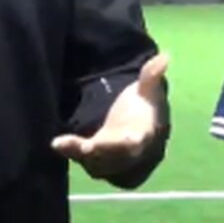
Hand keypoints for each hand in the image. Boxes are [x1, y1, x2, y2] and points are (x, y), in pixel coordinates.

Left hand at [51, 53, 168, 178]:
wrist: (142, 130)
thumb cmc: (144, 108)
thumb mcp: (148, 91)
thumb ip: (152, 76)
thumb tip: (164, 56)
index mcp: (143, 137)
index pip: (135, 144)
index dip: (125, 145)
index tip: (118, 141)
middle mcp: (129, 156)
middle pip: (112, 159)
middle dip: (96, 153)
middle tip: (79, 146)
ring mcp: (114, 164)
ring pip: (97, 165)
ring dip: (79, 154)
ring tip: (60, 143)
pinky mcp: (99, 166)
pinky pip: (85, 164)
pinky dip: (72, 155)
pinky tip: (58, 144)